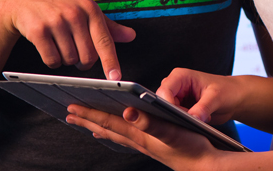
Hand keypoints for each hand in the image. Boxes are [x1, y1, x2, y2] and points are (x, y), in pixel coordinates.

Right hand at [0, 0, 135, 79]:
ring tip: (61, 44)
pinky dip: (52, 60)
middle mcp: (74, 14)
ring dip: (66, 59)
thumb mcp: (85, 8)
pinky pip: (51, 60)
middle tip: (77, 52)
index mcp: (90, 9)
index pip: (104, 40)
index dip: (110, 61)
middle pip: (87, 56)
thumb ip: (108, 25)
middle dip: (83, 61)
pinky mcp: (38, 31)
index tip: (115, 77)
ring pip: (69, 60)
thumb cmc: (60, 4)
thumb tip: (131, 36)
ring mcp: (55, 22)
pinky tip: (49, 47)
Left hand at [66, 104, 220, 169]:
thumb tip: (127, 112)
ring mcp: (144, 145)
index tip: (72, 107)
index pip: (108, 122)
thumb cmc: (191, 146)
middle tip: (69, 114)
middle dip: (87, 120)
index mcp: (139, 134)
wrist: (203, 165)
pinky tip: (117, 132)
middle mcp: (138, 140)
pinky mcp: (153, 146)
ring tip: (86, 123)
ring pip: (115, 134)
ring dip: (98, 127)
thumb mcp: (170, 131)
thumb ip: (148, 122)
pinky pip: (126, 138)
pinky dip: (116, 133)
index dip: (90, 114)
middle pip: (106, 128)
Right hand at [157, 69, 241, 124]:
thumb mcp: (216, 97)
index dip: (166, 105)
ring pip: (167, 114)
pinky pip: (175, 120)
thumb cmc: (227, 91)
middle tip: (191, 120)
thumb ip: (203, 107)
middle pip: (163, 104)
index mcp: (181, 76)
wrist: (234, 99)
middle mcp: (175, 86)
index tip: (177, 117)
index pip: (164, 90)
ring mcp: (177, 99)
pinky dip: (184, 124)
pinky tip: (197, 123)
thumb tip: (192, 118)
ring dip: (180, 120)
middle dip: (174, 115)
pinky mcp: (180, 110)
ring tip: (198, 119)